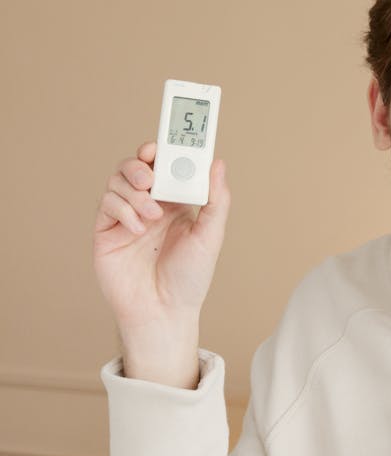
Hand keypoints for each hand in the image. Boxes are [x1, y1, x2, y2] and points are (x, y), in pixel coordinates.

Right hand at [94, 143, 229, 384]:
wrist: (163, 313)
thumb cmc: (189, 279)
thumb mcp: (211, 236)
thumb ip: (216, 200)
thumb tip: (218, 163)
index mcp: (176, 201)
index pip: (167, 164)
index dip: (165, 149)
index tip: (167, 142)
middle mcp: (150, 204)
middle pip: (138, 165)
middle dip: (142, 162)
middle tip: (150, 174)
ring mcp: (126, 216)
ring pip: (120, 180)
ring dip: (134, 190)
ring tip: (151, 213)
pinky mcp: (107, 231)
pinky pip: (107, 204)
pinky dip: (122, 209)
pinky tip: (137, 229)